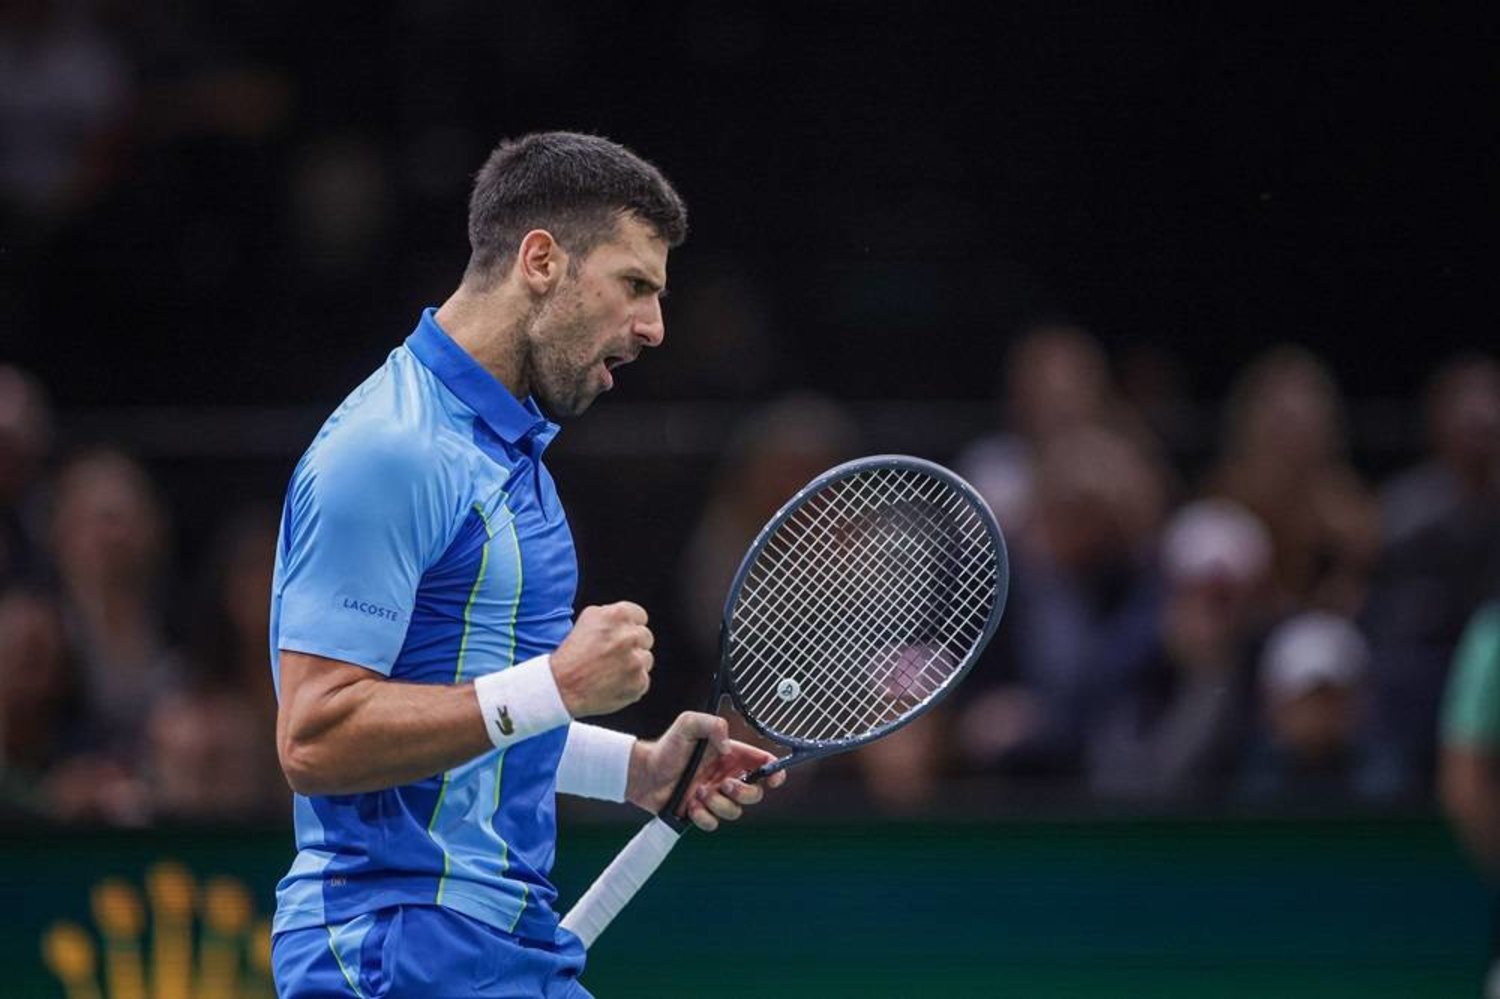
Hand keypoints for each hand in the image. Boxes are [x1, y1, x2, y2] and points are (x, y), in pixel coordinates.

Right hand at [551, 602, 653, 716]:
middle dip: (633, 645)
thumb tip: (630, 619)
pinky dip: (631, 683)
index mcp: (618, 616)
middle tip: (613, 654)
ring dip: (633, 664)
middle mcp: (630, 636)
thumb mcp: (588, 618)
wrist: (561, 687)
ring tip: (611, 670)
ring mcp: (636, 661)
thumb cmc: (572, 653)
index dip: (630, 626)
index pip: (640, 616)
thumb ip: (612, 614)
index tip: (621, 635)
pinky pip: (643, 680)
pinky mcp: (639, 683)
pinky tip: (613, 683)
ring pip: (646, 659)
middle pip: (646, 637)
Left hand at [626, 711, 786, 830]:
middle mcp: (726, 777)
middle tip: (724, 785)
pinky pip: (714, 824)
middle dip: (744, 793)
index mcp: (731, 756)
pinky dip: (703, 817)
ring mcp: (715, 797)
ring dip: (718, 805)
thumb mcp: (688, 724)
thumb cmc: (666, 746)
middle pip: (755, 794)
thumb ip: (712, 724)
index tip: (774, 779)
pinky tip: (689, 805)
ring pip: (735, 812)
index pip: (762, 764)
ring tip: (698, 792)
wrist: (643, 772)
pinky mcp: (701, 813)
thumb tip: (729, 747)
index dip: (775, 772)